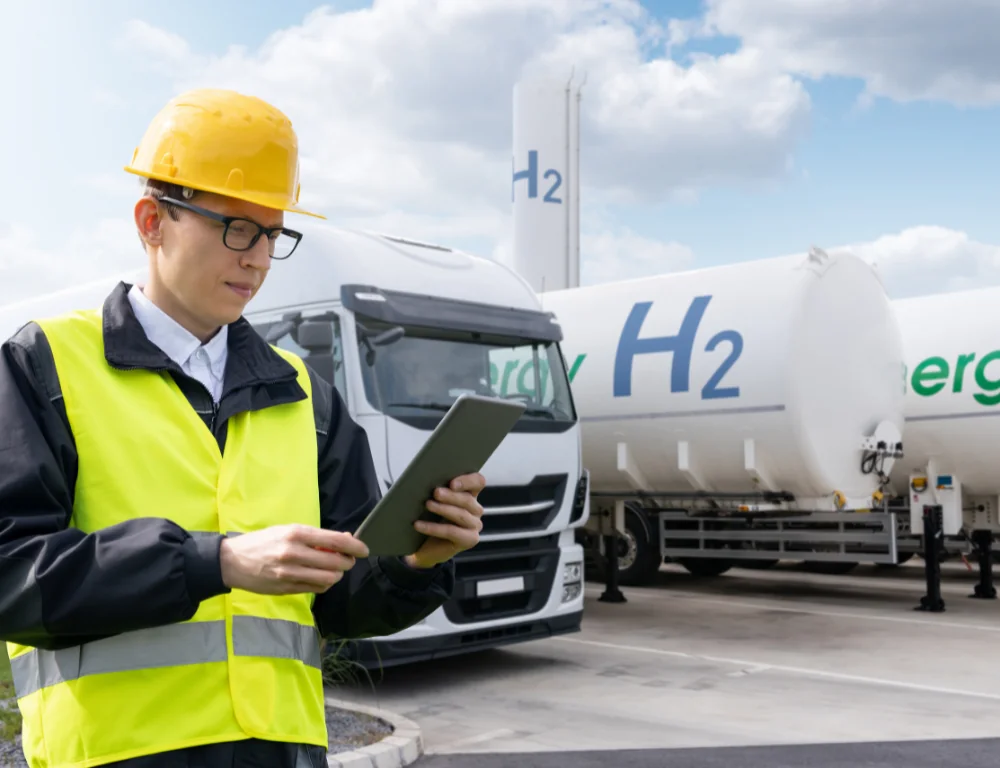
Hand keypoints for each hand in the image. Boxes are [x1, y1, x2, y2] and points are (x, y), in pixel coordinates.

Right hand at [219, 524, 369, 594]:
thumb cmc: (263, 542)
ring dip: (337, 575)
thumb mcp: (288, 530)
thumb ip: (316, 536)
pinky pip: (315, 589)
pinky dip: (324, 584)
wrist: (232, 561)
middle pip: (336, 563)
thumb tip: (345, 538)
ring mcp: (290, 574)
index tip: (364, 549)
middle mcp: (294, 553)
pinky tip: (319, 577)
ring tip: (333, 569)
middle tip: (347, 560)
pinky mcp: (286, 589)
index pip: (336, 541)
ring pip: (328, 579)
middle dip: (347, 562)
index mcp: (296, 534)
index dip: (355, 546)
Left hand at [405, 472, 485, 569]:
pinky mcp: (470, 539)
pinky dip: (434, 528)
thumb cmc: (430, 518)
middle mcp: (475, 509)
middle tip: (436, 492)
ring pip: (461, 515)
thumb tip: (422, 481)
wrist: (426, 546)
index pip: (478, 481)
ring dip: (443, 509)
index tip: (452, 483)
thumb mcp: (433, 501)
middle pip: (468, 499)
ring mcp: (474, 525)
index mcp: (470, 493)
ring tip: (428, 505)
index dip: (467, 480)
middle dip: (451, 495)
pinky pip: (452, 531)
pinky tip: (419, 525)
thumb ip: (436, 490)